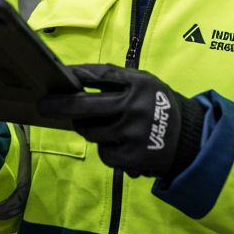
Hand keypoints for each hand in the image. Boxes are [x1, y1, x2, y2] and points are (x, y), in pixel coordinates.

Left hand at [38, 64, 204, 178]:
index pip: (99, 75)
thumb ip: (112, 77)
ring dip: (90, 129)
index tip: (56, 78)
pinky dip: (107, 149)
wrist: (190, 138)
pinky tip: (121, 144)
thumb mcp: (142, 83)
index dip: (75, 76)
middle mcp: (134, 108)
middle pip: (83, 107)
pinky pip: (104, 153)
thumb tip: (74, 75)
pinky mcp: (132, 158)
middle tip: (43, 105)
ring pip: (91, 133)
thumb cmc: (156, 105)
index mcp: (138, 84)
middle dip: (58, 106)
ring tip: (106, 126)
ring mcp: (132, 135)